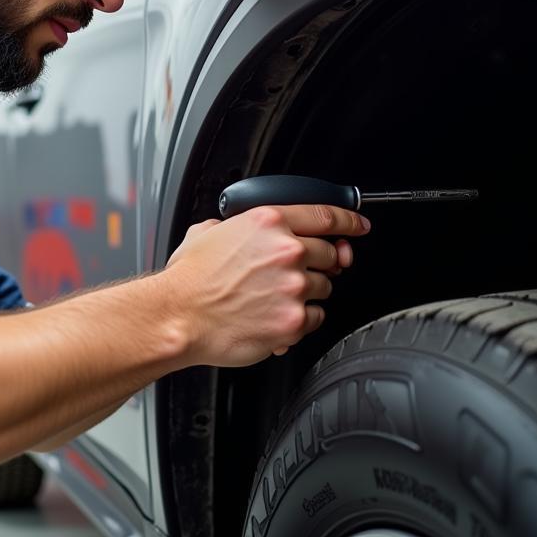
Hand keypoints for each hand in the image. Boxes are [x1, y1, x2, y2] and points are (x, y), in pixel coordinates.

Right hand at [163, 204, 368, 367]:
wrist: (178, 318)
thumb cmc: (188, 280)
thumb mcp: (207, 233)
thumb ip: (234, 226)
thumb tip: (238, 230)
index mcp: (267, 222)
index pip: (326, 216)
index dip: (349, 221)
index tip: (358, 226)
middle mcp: (285, 251)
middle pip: (330, 254)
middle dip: (320, 263)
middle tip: (297, 272)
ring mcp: (293, 286)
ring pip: (324, 288)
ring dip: (306, 292)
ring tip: (274, 298)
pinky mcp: (293, 320)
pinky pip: (315, 318)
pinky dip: (301, 319)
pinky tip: (276, 316)